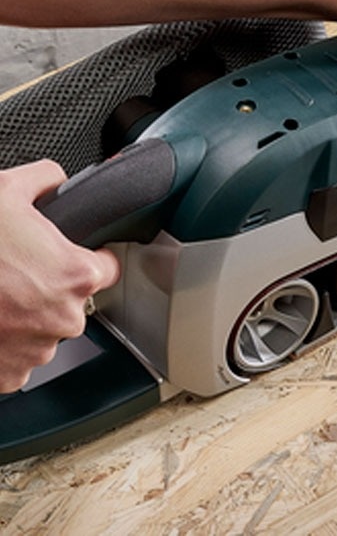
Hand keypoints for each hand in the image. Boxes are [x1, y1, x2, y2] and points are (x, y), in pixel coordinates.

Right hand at [0, 160, 119, 392]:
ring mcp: (37, 349)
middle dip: (54, 287)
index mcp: (76, 275)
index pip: (109, 268)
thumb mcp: (5, 190)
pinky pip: (20, 357)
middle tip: (22, 271)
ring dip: (30, 316)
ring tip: (1, 294)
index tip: (77, 254)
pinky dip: (8, 342)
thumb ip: (44, 179)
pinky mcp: (10, 374)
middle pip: (75, 300)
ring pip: (46, 329)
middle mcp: (65, 317)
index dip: (92, 257)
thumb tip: (55, 178)